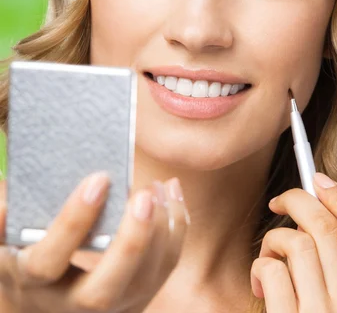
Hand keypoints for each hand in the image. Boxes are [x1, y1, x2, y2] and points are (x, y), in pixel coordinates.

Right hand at [0, 172, 189, 311]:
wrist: (41, 298)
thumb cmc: (21, 252)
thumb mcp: (2, 240)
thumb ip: (0, 219)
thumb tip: (5, 204)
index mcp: (31, 283)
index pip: (48, 263)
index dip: (73, 223)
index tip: (98, 179)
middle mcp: (68, 306)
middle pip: (102, 292)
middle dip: (130, 242)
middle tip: (144, 194)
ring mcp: (108, 308)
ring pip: (143, 282)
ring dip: (162, 231)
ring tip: (158, 186)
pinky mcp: (135, 298)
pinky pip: (164, 269)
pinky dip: (176, 229)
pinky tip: (171, 193)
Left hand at [250, 172, 336, 312]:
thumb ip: (335, 262)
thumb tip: (313, 203)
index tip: (318, 180)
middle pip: (324, 224)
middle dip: (295, 199)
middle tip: (278, 202)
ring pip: (295, 242)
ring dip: (273, 240)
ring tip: (268, 257)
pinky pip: (271, 270)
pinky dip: (259, 267)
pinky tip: (259, 284)